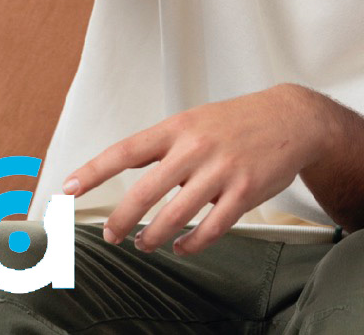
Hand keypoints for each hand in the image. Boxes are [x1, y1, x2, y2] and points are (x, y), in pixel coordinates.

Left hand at [63, 84, 317, 255]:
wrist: (294, 118)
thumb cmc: (241, 121)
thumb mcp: (198, 119)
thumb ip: (166, 145)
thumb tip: (125, 171)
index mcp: (180, 127)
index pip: (126, 151)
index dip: (93, 172)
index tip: (68, 189)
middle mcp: (197, 147)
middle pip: (144, 193)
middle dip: (121, 221)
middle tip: (112, 234)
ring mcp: (222, 170)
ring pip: (174, 217)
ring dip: (153, 237)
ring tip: (146, 243)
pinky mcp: (245, 191)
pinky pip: (210, 228)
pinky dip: (191, 244)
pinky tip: (183, 246)